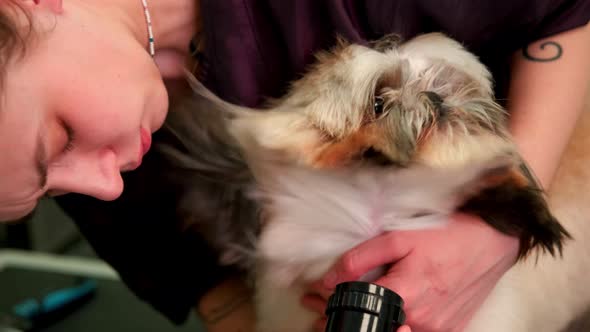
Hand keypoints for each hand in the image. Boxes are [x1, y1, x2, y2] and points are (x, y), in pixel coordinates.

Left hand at [302, 213, 519, 331]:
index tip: (315, 303)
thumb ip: (361, 259)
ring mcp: (438, 328)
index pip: (357, 313)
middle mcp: (422, 319)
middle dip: (340, 320)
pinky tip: (384, 315)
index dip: (330, 310)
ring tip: (343, 312)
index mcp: (406, 296)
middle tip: (319, 309)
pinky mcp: (451, 329)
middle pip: (372, 327)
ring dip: (366, 324)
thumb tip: (329, 280)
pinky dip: (395, 326)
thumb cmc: (449, 234)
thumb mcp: (399, 238)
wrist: (493, 239)